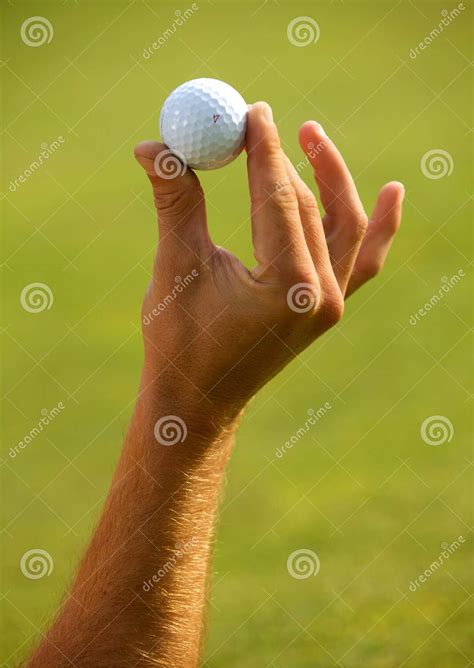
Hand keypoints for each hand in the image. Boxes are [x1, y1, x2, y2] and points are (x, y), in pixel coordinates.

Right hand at [134, 102, 403, 430]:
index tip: (253, 110)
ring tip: (311, 135)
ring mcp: (332, 304)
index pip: (280, 198)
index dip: (264, 149)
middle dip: (282, 161)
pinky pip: (362, 260)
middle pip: (309, 206)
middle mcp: (322, 296)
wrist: (199, 399)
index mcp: (288, 287)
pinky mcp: (328, 308)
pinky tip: (393, 193)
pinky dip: (376, 227)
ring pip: (343, 226)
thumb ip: (177, 202)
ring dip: (330, 179)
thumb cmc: (181, 341)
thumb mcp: (177, 267)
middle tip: (261, 121)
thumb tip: (154, 145)